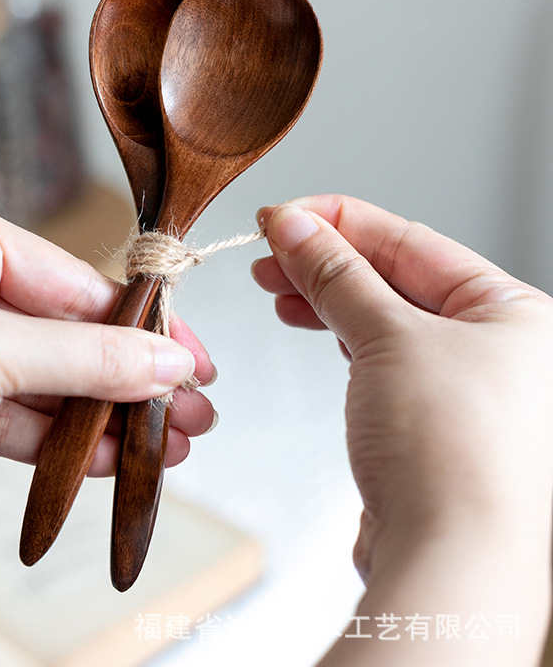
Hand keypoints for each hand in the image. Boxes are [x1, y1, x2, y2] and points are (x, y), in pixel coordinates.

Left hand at [0, 184, 214, 511]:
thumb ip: (84, 360)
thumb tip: (168, 362)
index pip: (77, 281)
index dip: (142, 326)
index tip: (195, 359)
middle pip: (67, 333)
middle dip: (130, 379)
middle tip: (194, 410)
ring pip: (45, 379)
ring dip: (102, 416)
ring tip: (169, 444)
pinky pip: (12, 412)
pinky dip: (57, 440)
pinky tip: (112, 461)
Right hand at [253, 195, 552, 665]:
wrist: (450, 560)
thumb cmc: (452, 454)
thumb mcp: (389, 336)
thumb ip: (339, 275)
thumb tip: (296, 226)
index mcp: (509, 310)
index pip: (410, 240)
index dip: (338, 222)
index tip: (282, 217)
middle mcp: (493, 344)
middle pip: (393, 277)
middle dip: (324, 260)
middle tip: (269, 250)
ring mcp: (458, 382)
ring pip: (380, 315)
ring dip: (323, 295)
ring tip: (276, 285)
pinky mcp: (424, 416)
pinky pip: (377, 354)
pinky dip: (337, 333)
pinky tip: (308, 321)